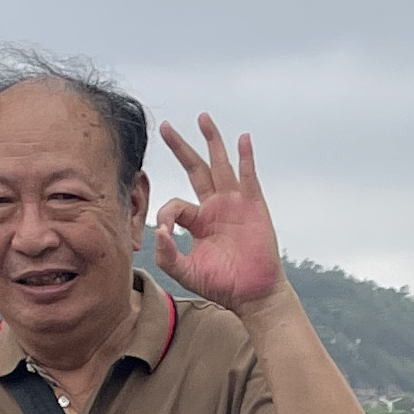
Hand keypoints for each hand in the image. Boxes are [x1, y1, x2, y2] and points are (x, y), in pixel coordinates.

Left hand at [150, 114, 286, 314]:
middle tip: (166, 126)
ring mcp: (235, 204)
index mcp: (198, 220)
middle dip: (180, 147)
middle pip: (195, 169)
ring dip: (212, 140)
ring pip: (220, 165)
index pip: (176, 204)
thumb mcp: (186, 272)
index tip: (166, 233)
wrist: (253, 295)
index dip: (167, 214)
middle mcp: (215, 207)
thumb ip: (168, 256)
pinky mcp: (254, 207)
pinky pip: (248, 177)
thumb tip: (159, 232)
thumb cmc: (222, 285)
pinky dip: (246, 158)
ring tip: (203, 117)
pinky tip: (243, 139)